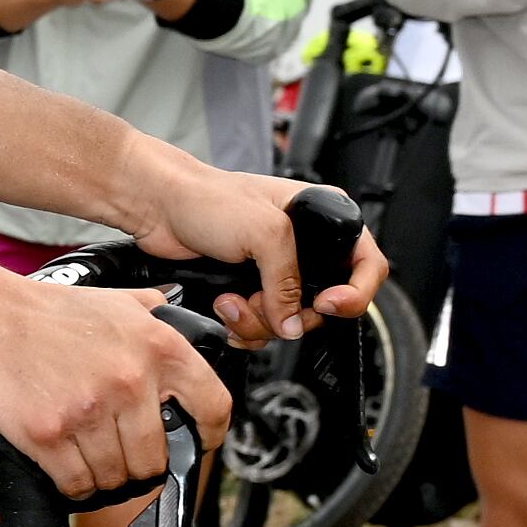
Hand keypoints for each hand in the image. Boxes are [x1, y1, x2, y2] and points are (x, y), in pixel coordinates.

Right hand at [0, 262, 233, 499]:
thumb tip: (191, 332)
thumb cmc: (49, 311)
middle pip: (156, 459)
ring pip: (117, 478)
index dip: (208, 434)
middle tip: (121, 456)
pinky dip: (75, 487)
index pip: (213, 408)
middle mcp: (130, 382)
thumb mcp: (120, 300)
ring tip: (88, 457)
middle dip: (140, 465)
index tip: (196, 442)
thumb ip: (160, 319)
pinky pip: (78, 486)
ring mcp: (89, 412)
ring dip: (104, 477)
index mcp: (158, 348)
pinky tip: (66, 469)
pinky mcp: (49, 436)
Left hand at [128, 157, 389, 345]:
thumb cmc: (207, 198)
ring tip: (231, 299)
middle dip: (290, 314)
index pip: (367, 266)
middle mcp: (306, 247)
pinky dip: (243, 326)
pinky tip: (224, 304)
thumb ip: (287, 280)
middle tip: (261, 300)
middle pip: (324, 306)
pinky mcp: (251, 290)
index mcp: (324, 218)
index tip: (326, 304)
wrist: (160, 208)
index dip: (355, 293)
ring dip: (259, 322)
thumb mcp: (264, 231)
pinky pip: (263, 328)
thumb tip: (294, 323)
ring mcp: (277, 272)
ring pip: (291, 323)